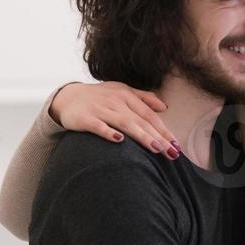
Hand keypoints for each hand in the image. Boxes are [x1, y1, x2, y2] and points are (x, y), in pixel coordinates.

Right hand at [50, 82, 180, 158]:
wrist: (67, 96)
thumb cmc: (99, 97)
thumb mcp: (121, 91)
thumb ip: (143, 98)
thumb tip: (164, 107)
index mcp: (126, 96)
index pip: (149, 115)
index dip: (164, 130)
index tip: (177, 145)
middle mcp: (115, 102)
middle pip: (141, 121)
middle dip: (159, 137)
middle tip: (172, 153)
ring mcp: (100, 109)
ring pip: (124, 123)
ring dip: (142, 136)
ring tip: (156, 149)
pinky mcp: (85, 118)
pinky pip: (98, 125)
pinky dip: (108, 132)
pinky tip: (119, 141)